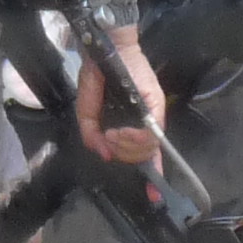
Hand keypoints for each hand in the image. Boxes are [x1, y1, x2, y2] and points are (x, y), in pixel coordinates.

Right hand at [74, 29, 164, 167]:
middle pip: (143, 155)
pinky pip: (151, 131)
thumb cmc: (98, 74)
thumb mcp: (86, 108)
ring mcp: (153, 113)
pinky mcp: (155, 104)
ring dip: (127, 146)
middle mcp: (147, 121)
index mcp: (133, 124)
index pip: (147, 155)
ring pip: (147, 147)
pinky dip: (136, 138)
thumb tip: (101, 152)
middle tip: (108, 141)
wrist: (105, 47)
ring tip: (112, 134)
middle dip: (123, 155)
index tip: (153, 195)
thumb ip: (91, 133)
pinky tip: (121, 132)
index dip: (151, 177)